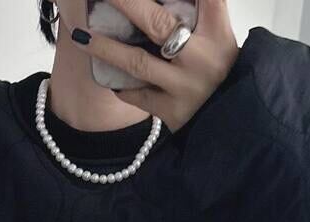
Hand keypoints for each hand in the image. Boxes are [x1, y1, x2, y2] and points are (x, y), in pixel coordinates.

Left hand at [75, 0, 238, 132]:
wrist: (230, 121)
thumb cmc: (218, 67)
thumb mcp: (217, 34)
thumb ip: (198, 10)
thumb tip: (162, 4)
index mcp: (217, 32)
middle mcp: (202, 59)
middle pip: (159, 23)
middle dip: (126, 3)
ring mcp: (184, 88)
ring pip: (138, 63)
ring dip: (106, 47)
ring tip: (80, 35)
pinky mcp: (171, 112)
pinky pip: (137, 95)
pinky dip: (119, 82)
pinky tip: (103, 71)